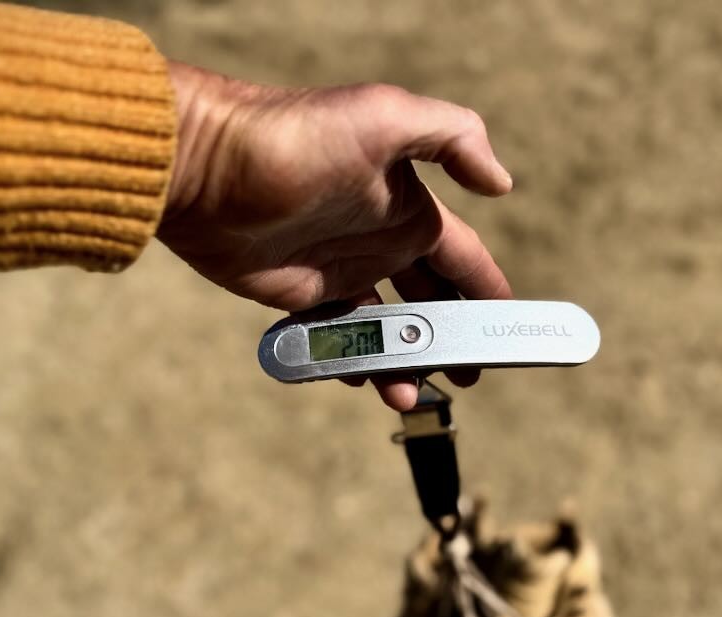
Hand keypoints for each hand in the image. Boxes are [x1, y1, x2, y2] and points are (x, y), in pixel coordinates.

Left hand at [158, 62, 513, 410]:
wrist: (207, 166)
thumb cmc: (297, 137)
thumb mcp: (385, 116)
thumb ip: (453, 136)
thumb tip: (503, 184)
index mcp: (407, 206)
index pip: (465, 258)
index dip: (491, 293)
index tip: (514, 333)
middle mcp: (379, 239)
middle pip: (431, 303)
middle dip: (454, 340)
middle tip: (467, 378)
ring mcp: (339, 270)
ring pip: (387, 329)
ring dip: (403, 362)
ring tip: (408, 394)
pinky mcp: (298, 296)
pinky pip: (337, 338)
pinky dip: (355, 362)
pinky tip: (362, 380)